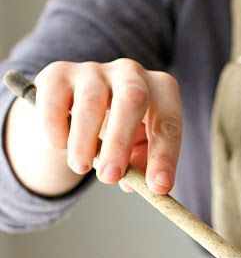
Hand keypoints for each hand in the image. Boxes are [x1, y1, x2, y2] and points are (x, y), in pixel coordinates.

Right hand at [6, 58, 181, 196]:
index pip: (169, 124)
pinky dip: (55, 126)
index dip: (164, 157)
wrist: (78, 109)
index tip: (158, 188)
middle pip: (132, 99)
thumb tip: (131, 183)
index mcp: (161, 92)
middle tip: (110, 177)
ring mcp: (95, 70)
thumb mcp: (137, 149)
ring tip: (80, 167)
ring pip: (91, 103)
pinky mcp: (59, 72)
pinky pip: (55, 100)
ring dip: (84, 141)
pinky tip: (59, 144)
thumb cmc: (119, 132)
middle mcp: (131, 74)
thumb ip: (139, 165)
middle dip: (121, 143)